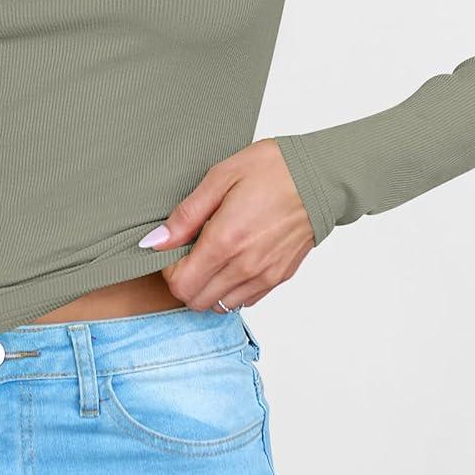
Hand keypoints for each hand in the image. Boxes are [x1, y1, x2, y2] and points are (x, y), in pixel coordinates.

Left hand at [148, 138, 315, 310]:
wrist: (319, 176)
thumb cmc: (272, 169)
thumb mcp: (220, 177)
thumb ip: (186, 215)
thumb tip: (156, 242)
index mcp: (225, 241)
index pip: (180, 285)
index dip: (169, 270)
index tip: (175, 248)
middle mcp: (244, 266)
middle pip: (196, 301)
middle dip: (185, 281)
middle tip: (190, 252)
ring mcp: (264, 276)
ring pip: (220, 305)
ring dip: (208, 287)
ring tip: (213, 255)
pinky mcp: (279, 277)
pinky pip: (245, 300)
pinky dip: (231, 288)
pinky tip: (234, 260)